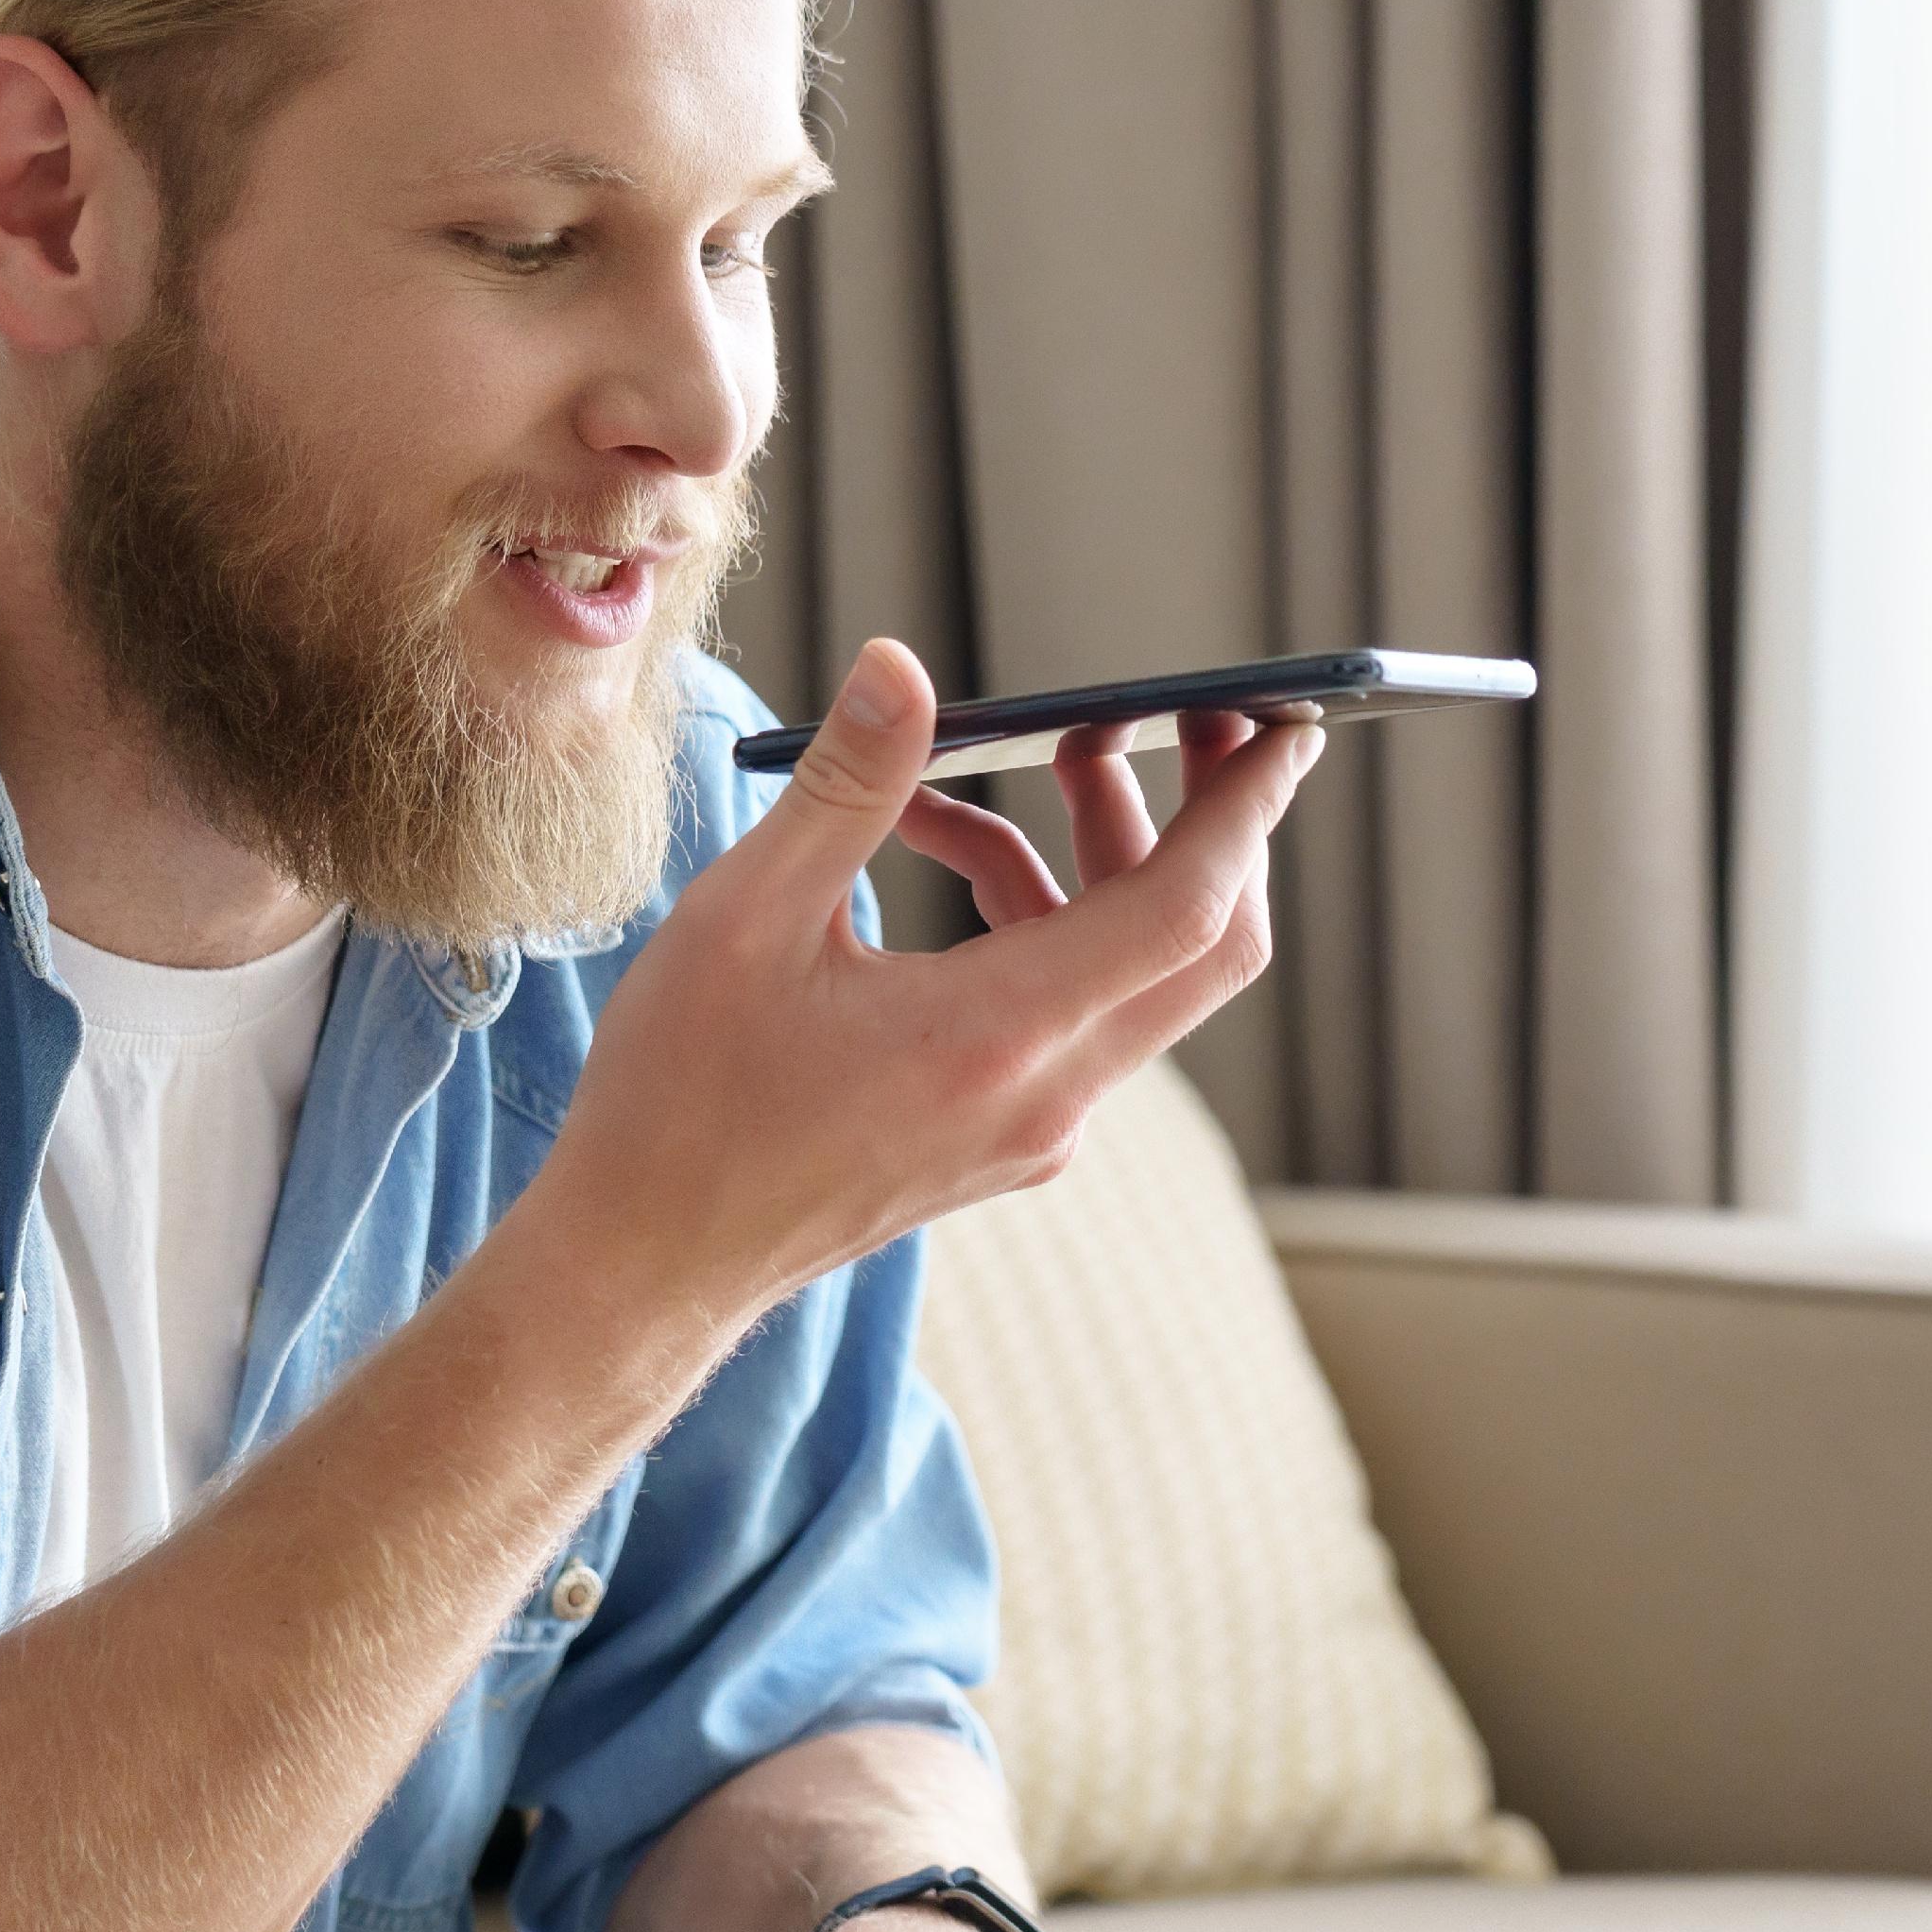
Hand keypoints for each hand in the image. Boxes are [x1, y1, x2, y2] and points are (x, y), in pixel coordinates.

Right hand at [526, 638, 1320, 1336]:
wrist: (645, 1264)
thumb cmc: (681, 1101)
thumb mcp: (745, 918)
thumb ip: (844, 787)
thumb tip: (904, 667)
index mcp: (997, 1039)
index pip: (1186, 913)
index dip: (1246, 810)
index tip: (1286, 723)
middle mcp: (1044, 1095)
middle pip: (1201, 948)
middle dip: (1210, 822)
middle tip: (1187, 721)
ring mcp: (1033, 1127)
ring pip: (1131, 972)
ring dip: (1090, 856)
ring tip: (1007, 761)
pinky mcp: (1003, 1137)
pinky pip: (1069, 1007)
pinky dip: (1033, 916)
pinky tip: (932, 849)